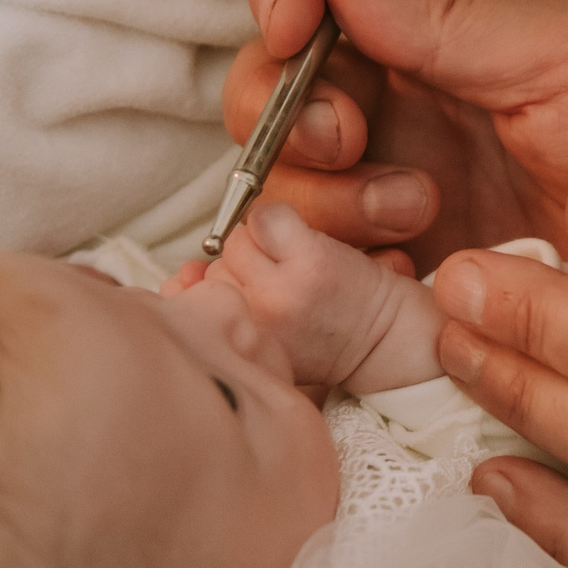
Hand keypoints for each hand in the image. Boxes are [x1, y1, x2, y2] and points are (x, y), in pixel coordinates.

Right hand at [177, 203, 441, 393]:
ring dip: (264, 246)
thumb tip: (179, 275)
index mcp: (233, 352)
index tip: (247, 303)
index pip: (184, 299)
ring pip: (236, 242)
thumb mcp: (254, 339)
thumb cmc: (321, 341)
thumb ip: (210, 310)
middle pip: (211, 268)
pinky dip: (284, 223)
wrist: (388, 347)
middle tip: (281, 292)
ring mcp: (279, 293)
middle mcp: (250, 326)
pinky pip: (268, 216)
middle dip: (242, 272)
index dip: (213, 291)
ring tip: (295, 272)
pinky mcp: (310, 263)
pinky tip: (307, 249)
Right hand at [224, 0, 567, 265]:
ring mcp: (399, 166)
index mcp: (440, 6)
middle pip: (274, 77)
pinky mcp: (411, 251)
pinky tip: (404, 271)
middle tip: (351, 145)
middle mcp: (404, 81)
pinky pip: (331, 258)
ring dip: (328, 196)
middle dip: (290, 114)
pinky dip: (344, 265)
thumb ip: (444, 14)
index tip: (297, 32)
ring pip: (289, 174)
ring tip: (419, 213)